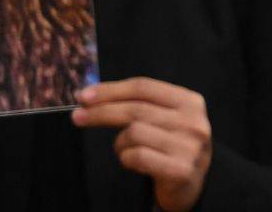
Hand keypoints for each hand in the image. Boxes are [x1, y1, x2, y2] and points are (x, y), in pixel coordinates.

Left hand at [72, 78, 211, 211]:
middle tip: (77, 116)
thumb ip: (139, 103)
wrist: (194, 184)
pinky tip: (131, 161)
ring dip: (120, 143)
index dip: (110, 90)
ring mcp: (189, 147)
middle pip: (135, 108)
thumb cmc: (171, 145)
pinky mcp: (181, 170)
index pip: (143, 87)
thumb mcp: (165, 118)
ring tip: (124, 149)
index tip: (84, 96)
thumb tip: (92, 96)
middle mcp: (193, 121)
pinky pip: (137, 156)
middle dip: (101, 112)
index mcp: (190, 101)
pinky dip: (126, 158)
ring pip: (134, 133)